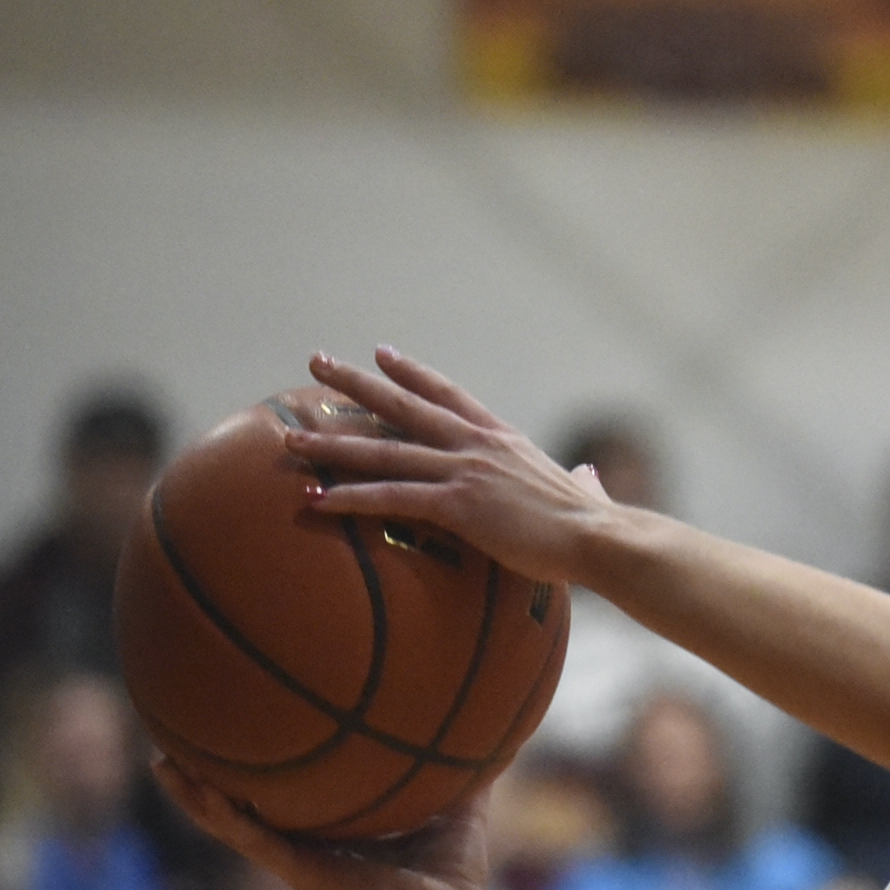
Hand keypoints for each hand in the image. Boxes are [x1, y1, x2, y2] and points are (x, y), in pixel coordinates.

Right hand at [154, 754, 497, 889]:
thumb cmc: (454, 871)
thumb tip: (496, 720)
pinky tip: (199, 788)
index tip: (227, 735)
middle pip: (239, 810)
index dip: (250, 774)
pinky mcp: (300, 873)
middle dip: (204, 780)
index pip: (278, 801)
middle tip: (169, 743)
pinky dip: (222, 815)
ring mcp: (296, 863)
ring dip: (194, 796)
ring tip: (161, 760)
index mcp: (330, 835)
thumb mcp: (456, 804)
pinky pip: (251, 840)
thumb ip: (462, 767)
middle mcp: (304, 849)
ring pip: (229, 826)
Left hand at [288, 347, 618, 586]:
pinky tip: (316, 500)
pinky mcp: (457, 505)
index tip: (380, 354)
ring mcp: (465, 471)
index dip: (411, 372)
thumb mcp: (582, 488)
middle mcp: (476, 444)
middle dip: (355, 383)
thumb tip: (590, 478)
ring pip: (384, 452)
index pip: (447, 393)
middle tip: (316, 363)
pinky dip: (349, 498)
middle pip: (402, 406)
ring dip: (333, 445)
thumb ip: (581, 479)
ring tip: (291, 439)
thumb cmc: (594, 520)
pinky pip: (391, 498)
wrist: (599, 535)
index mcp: (502, 437)